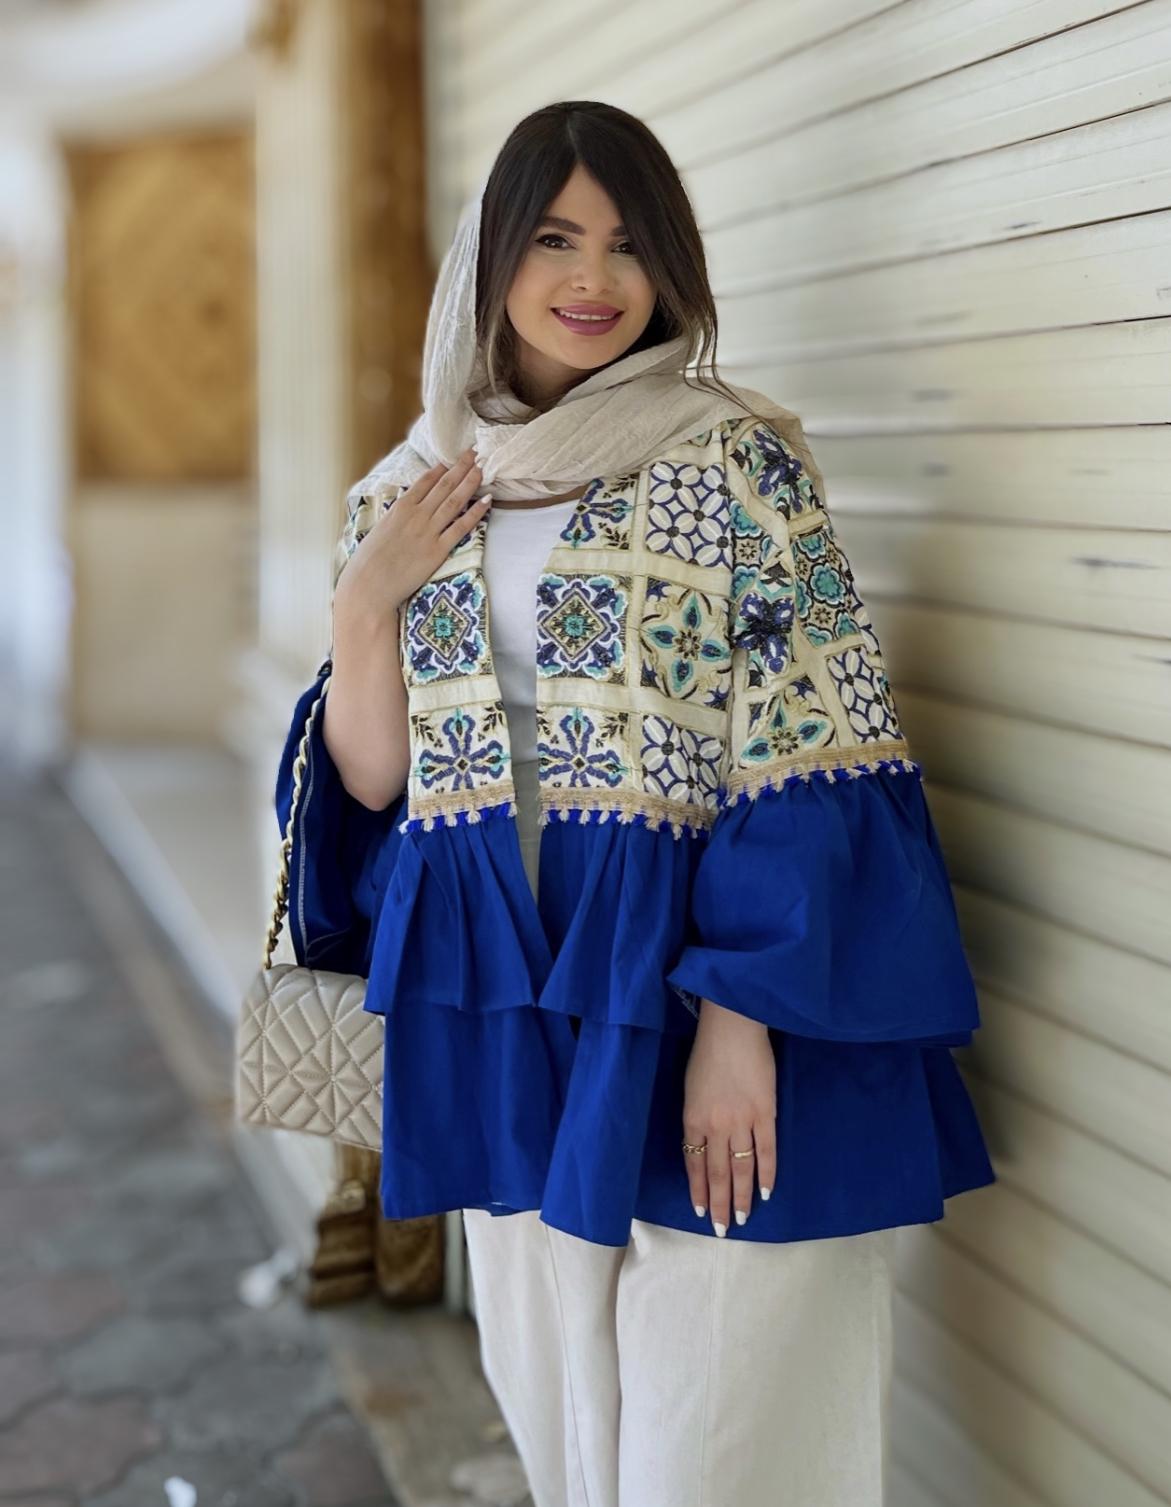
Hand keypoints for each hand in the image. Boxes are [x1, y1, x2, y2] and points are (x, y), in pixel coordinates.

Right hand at [334, 450, 490, 629]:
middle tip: (475, 453)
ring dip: (470, 483)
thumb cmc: (369, 561)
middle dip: (461, 467)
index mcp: (399, 508)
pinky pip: (460, 528)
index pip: (426, 480)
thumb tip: (407, 506)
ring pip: (454, 501)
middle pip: (444, 485)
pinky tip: (486, 501)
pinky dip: (475, 513)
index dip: (443, 467)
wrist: (368, 585)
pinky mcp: (437, 551)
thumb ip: (397, 515)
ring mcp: (428, 532)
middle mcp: (416, 515)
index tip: (454, 457)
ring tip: (483, 469)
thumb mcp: (380, 528)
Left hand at [682, 999, 776, 1237]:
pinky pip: (767, 1151)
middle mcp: (715, 1126)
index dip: (698, 1189)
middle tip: (720, 1230)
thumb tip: (704, 1140)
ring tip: (740, 1220)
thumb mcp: (690, 1087)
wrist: (733, 1028)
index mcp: (692, 1119)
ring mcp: (742, 1121)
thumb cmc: (708, 1052)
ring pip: (742, 1169)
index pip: (694, 1164)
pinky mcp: (766, 1113)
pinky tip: (765, 1193)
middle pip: (717, 1174)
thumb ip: (697, 1116)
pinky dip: (767, 1174)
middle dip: (718, 1204)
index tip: (700, 1210)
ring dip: (741, 1197)